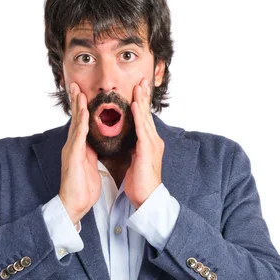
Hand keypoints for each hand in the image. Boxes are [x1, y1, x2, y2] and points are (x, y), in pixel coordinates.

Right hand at [58, 83, 101, 224]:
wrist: (74, 204)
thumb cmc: (83, 187)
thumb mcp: (90, 165)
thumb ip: (91, 152)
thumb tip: (97, 143)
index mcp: (79, 147)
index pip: (82, 123)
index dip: (82, 108)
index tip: (84, 92)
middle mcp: (73, 145)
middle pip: (76, 119)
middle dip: (76, 101)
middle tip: (76, 84)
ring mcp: (72, 150)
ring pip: (76, 124)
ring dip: (78, 107)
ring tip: (79, 92)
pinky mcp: (73, 157)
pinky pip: (78, 137)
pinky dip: (82, 124)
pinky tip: (84, 113)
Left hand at [123, 78, 164, 209]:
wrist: (147, 199)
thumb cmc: (139, 183)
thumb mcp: (134, 161)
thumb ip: (132, 148)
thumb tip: (126, 141)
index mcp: (148, 143)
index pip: (143, 119)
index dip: (140, 103)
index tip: (137, 89)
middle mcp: (152, 141)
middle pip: (146, 114)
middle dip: (143, 96)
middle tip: (141, 80)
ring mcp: (151, 144)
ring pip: (145, 118)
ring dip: (141, 101)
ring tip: (138, 86)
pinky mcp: (147, 150)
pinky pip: (142, 129)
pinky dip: (138, 116)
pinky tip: (134, 105)